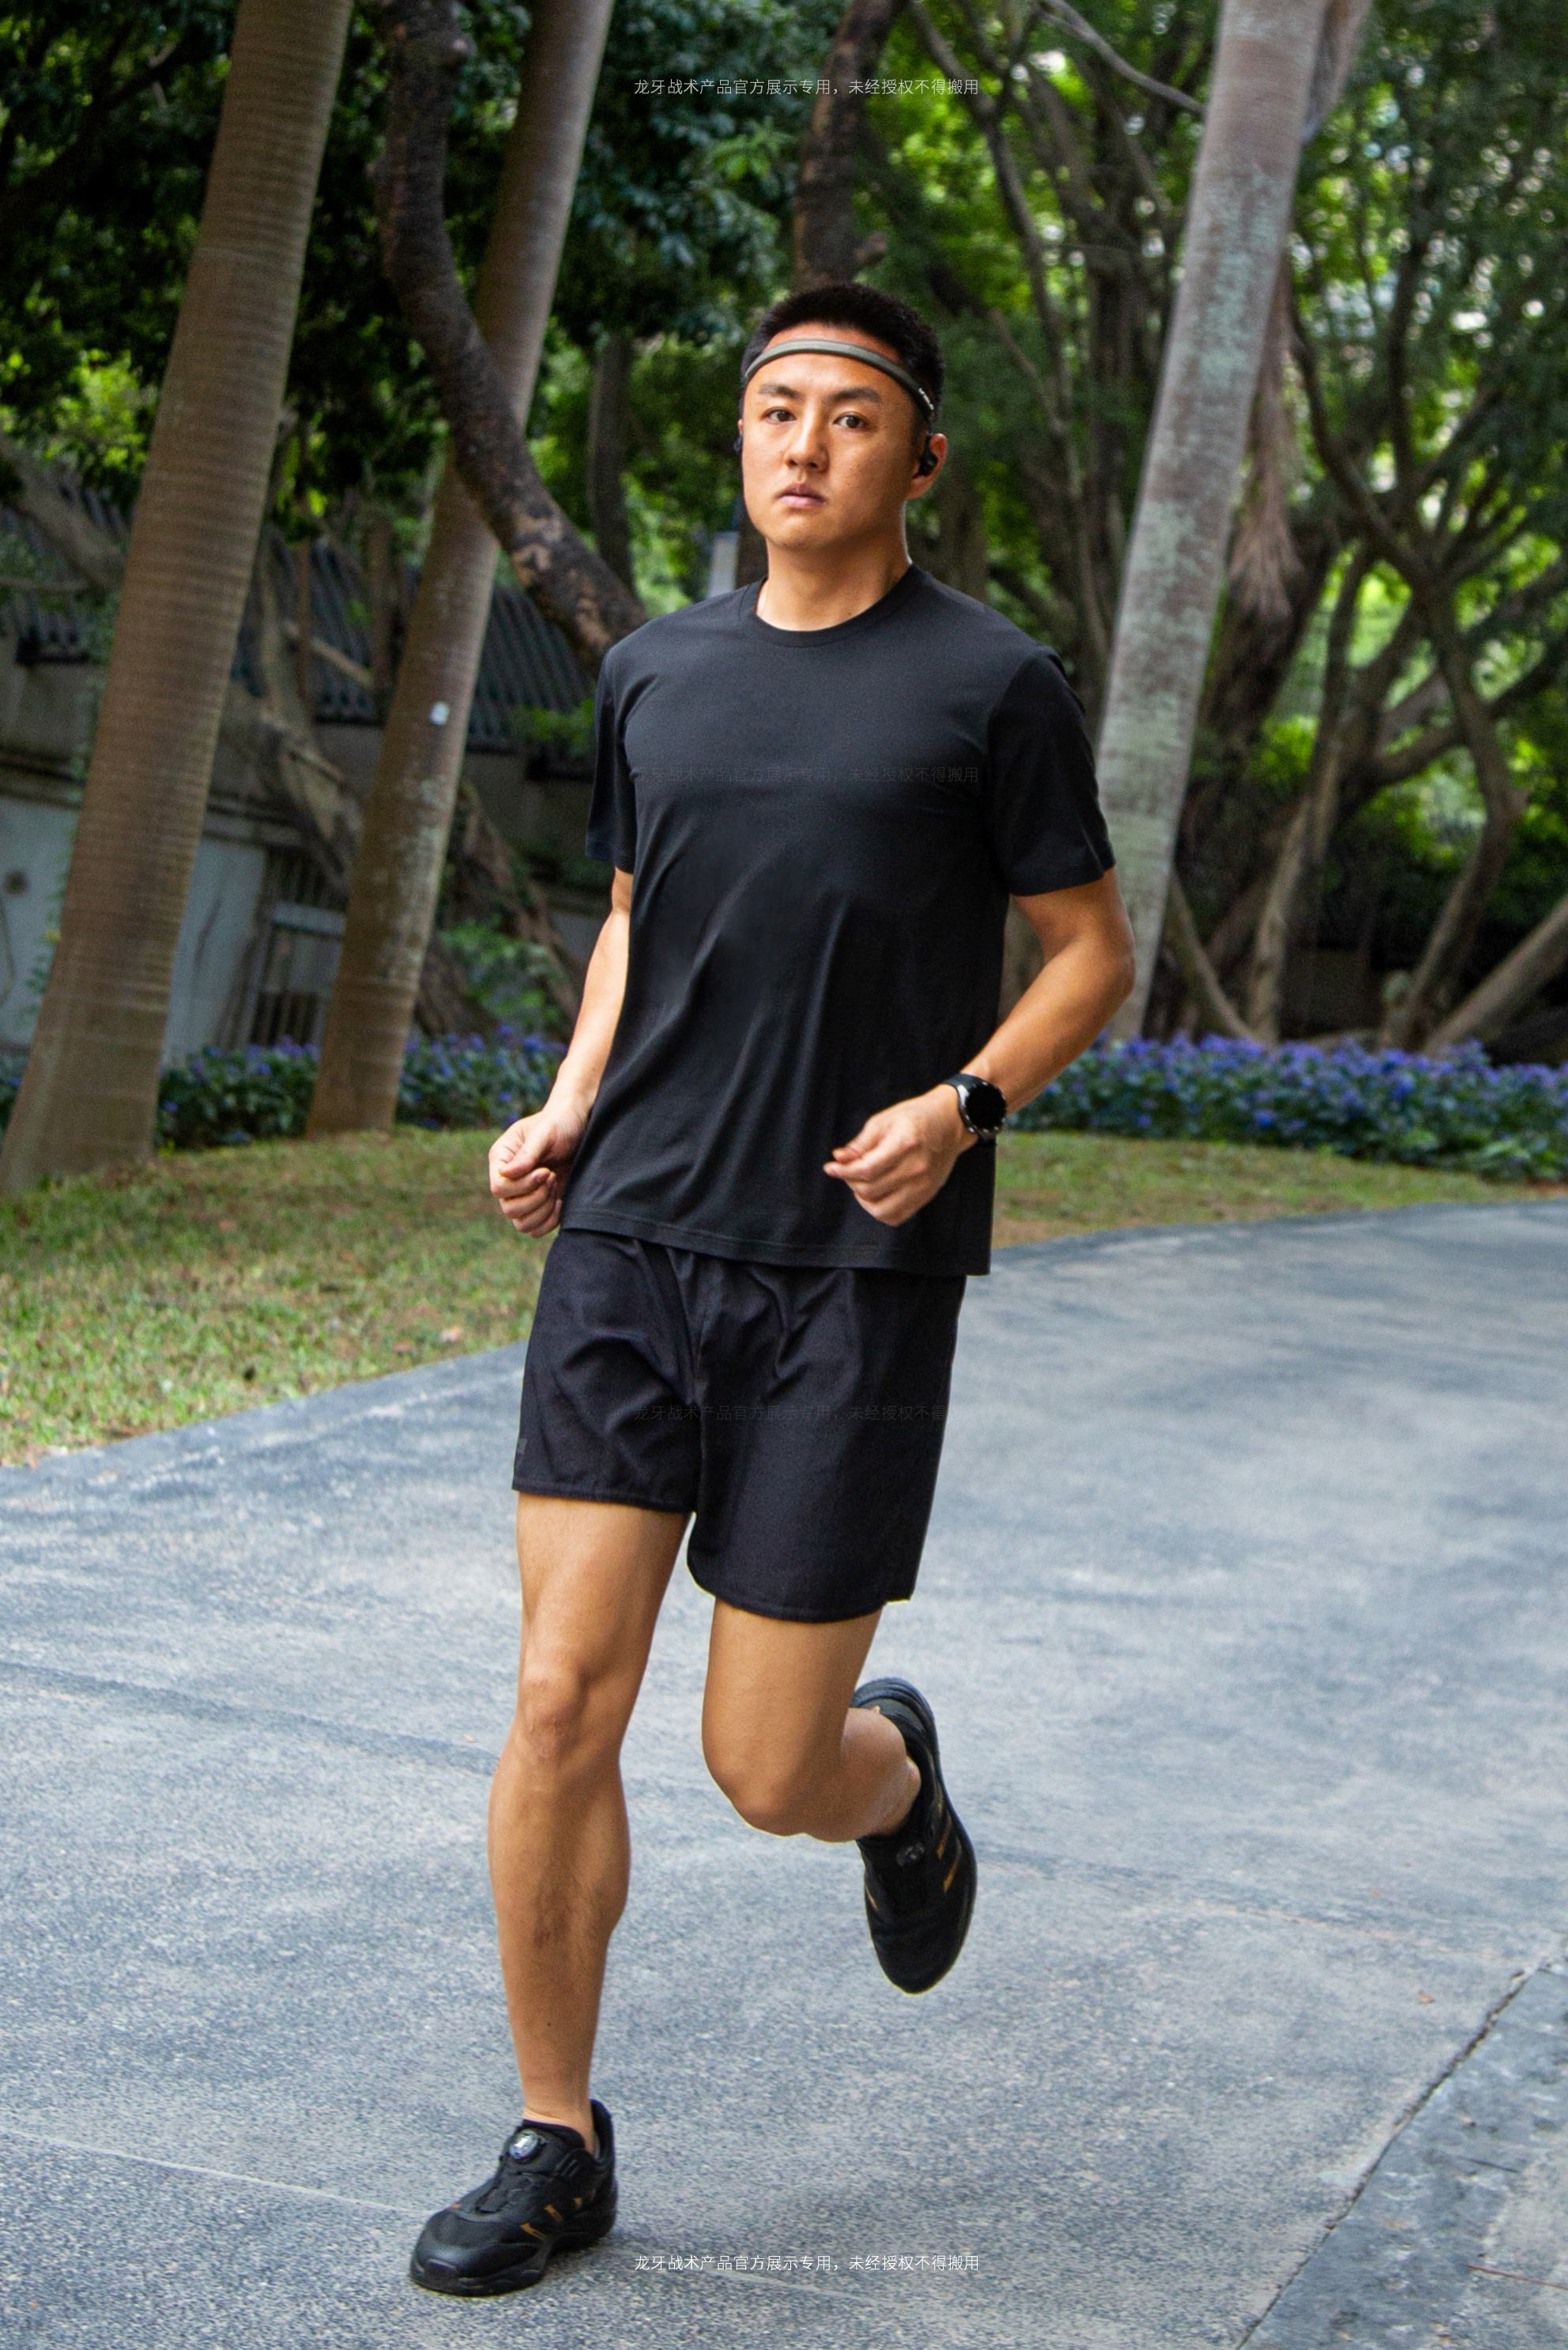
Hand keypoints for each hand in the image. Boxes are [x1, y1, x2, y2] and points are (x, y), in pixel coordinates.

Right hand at [488, 1095, 588, 1235]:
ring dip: (543, 1210)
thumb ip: (527, 1153)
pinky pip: (535, 1229)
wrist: (578, 1128)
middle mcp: (508, 1180)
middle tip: (553, 1176)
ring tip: (556, 1185)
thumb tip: (505, 1174)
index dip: (523, 1185)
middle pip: (509, 1209)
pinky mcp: (539, 1206)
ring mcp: (522, 1196)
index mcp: (501, 1159)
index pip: (499, 1188)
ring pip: (521, 1224)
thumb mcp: (545, 1133)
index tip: (546, 1170)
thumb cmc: (559, 1124)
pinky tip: (562, 1201)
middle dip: (536, 1197)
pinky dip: (549, 1221)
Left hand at [823, 1085, 971, 1226]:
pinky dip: (880, 1210)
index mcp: (904, 1144)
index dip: (843, 1172)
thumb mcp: (884, 1121)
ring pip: (881, 1210)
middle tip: (848, 1170)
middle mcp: (916, 1169)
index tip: (830, 1168)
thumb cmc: (915, 1117)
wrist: (950, 1123)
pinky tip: (876, 1194)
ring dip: (864, 1200)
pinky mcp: (926, 1196)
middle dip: (851, 1181)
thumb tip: (838, 1159)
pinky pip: (896, 1216)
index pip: (867, 1170)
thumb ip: (860, 1143)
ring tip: (862, 1183)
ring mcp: (923, 1186)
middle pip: (870, 1190)